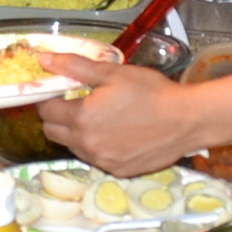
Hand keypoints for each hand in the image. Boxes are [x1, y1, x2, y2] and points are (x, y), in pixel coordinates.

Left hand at [40, 51, 227, 175]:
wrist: (186, 120)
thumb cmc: (151, 92)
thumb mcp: (113, 73)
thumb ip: (75, 66)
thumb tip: (44, 60)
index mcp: (82, 118)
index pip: (46, 111)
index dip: (49, 99)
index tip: (60, 91)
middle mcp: (87, 145)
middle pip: (53, 133)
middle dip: (57, 118)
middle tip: (76, 104)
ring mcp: (102, 161)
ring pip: (73, 147)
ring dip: (77, 133)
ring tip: (100, 118)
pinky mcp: (118, 171)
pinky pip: (96, 159)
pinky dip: (98, 147)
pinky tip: (116, 134)